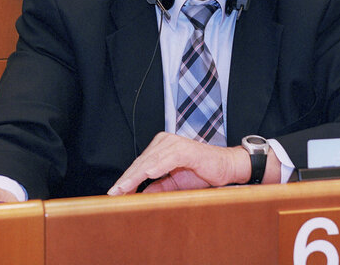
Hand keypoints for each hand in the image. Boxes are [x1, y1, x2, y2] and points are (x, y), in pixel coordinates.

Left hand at [107, 132, 252, 194]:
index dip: (126, 179)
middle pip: (142, 162)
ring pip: (151, 160)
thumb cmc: (201, 173)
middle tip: (114, 193)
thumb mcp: (174, 184)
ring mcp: (176, 144)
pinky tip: (148, 174)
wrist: (226, 168)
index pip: (139, 165)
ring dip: (137, 175)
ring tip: (124, 187)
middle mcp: (165, 142)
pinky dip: (158, 166)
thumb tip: (138, 197)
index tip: (113, 194)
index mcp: (160, 148)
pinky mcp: (187, 149)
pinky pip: (169, 158)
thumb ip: (157, 188)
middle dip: (127, 179)